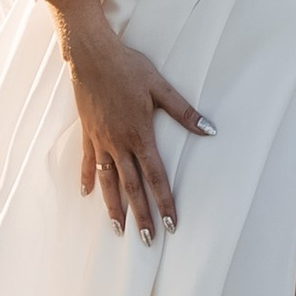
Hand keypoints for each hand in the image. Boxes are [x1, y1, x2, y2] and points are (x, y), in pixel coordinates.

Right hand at [45, 0, 208, 241]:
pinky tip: (85, 193)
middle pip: (131, 187)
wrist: (91, 55)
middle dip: (141, 215)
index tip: (171, 224)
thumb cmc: (128, 67)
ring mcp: (101, 140)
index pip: (156, 177)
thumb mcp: (160, 87)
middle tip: (147, 240)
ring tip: (117, 228)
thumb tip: (210, 130)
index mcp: (140, 135)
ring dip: (113, 206)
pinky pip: (88, 161)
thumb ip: (184, 112)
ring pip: (108, 181)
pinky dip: (88, 178)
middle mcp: (119, 143)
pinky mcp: (88, 132)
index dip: (164, 202)